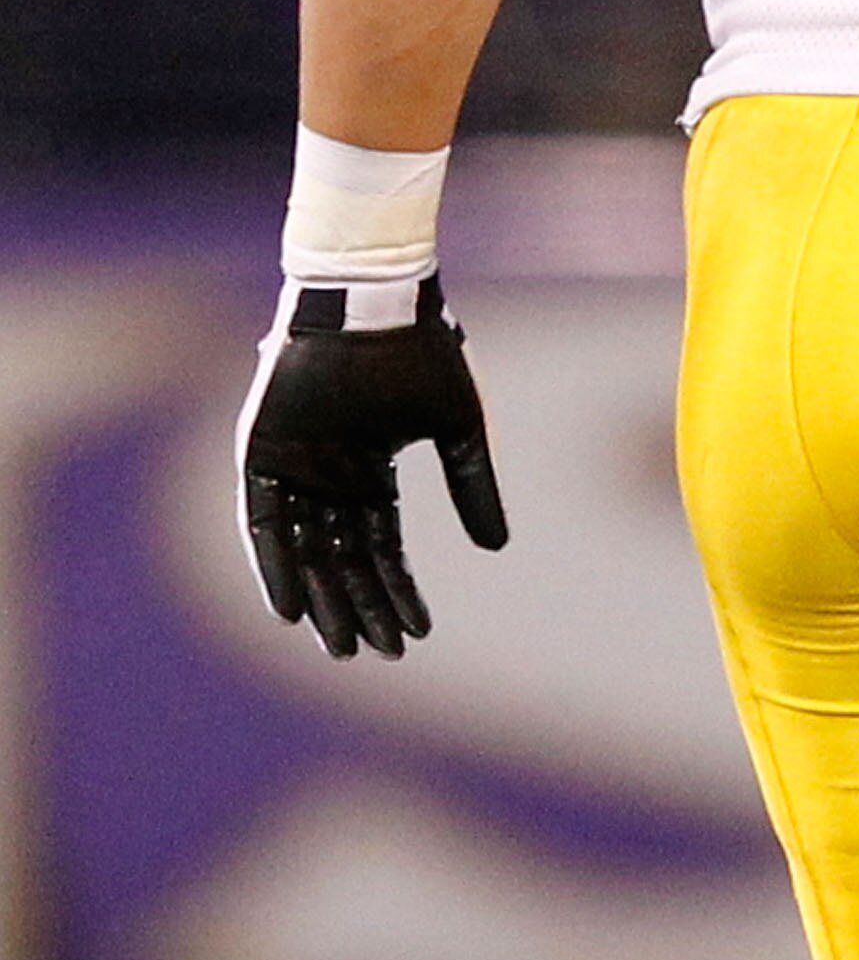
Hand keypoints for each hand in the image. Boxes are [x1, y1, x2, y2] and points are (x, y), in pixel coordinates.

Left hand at [237, 279, 508, 660]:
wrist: (377, 306)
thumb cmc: (422, 356)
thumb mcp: (461, 430)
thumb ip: (473, 487)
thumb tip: (497, 548)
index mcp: (370, 470)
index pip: (382, 547)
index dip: (399, 591)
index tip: (418, 634)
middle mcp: (329, 475)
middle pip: (342, 559)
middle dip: (360, 607)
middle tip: (375, 654)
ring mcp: (293, 466)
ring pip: (303, 550)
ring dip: (320, 600)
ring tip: (340, 646)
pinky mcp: (260, 454)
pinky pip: (261, 523)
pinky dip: (273, 567)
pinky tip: (289, 610)